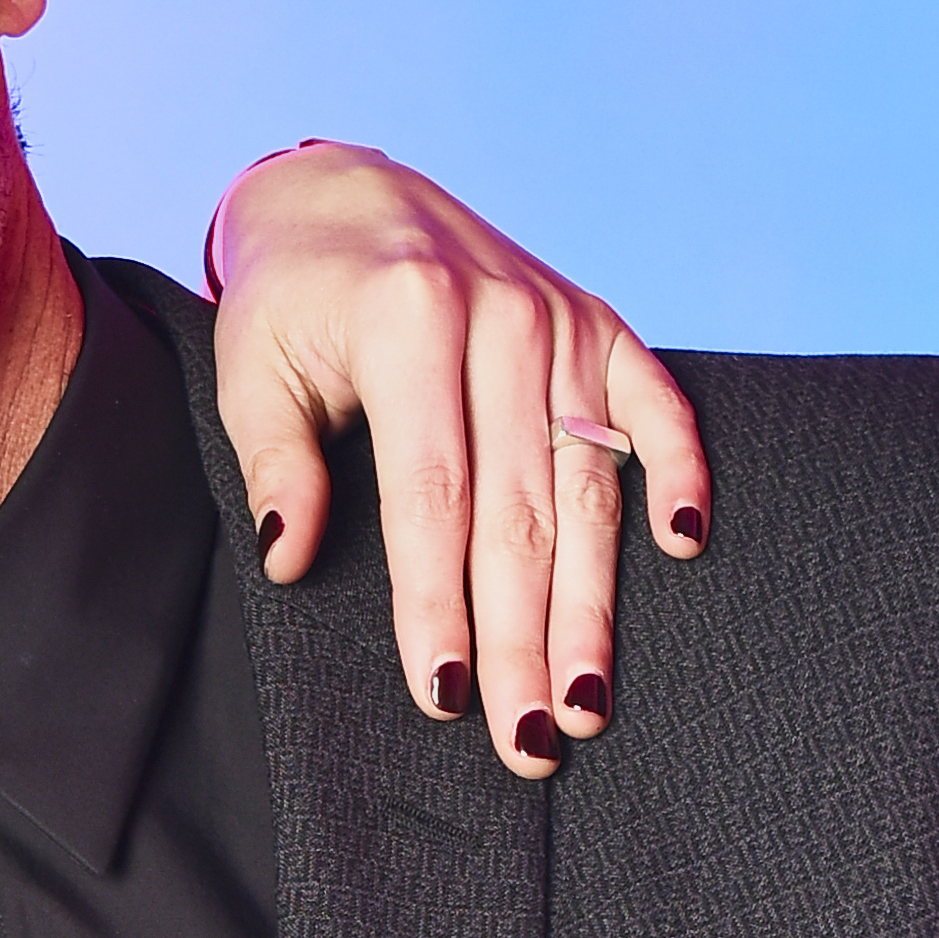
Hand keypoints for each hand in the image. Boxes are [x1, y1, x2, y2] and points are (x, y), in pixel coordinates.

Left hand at [202, 147, 710, 780]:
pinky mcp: (600, 325)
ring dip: (593, 603)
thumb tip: (287, 557)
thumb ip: (278, 462)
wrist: (346, 196)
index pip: (431, 497)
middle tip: (531, 741)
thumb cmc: (290, 302)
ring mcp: (560, 322)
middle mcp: (501, 320)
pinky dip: (679, 471)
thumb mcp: (252, 369)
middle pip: (519, 512)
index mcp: (410, 323)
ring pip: (587, 486)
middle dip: (524, 640)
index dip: (438, 603)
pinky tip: (685, 547)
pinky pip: (656, 406)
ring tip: (589, 701)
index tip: (446, 694)